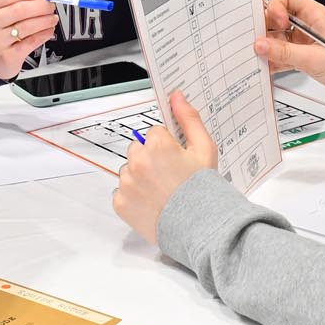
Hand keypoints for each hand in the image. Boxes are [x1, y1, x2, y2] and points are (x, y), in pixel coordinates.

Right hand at [0, 0, 58, 79]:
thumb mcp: (10, 6)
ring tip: (53, 18)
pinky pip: (30, 43)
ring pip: (26, 27)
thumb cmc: (2, 27)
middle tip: (51, 6)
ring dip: (45, 21)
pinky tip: (49, 30)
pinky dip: (44, 34)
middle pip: (19, 10)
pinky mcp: (6, 56)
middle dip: (40, 6)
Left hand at [113, 92, 217, 244]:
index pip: (155, 133)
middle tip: (170, 177)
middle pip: (138, 149)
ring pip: (129, 170)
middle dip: (151, 158)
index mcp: (156, 145)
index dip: (168, 146)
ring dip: (141, 177)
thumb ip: (188, 119)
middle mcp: (137, 161)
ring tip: (162, 192)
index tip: (177, 160)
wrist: (200, 229)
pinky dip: (134, 196)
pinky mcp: (120, 202)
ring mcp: (126, 183)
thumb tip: (176, 96)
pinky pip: (122, 191)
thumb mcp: (204, 149)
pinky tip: (152, 203)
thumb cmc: (203, 190)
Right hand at [256, 0, 324, 101]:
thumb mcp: (316, 59)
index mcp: (313, 13)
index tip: (277, 24)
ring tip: (258, 59)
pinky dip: (272, 60)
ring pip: (274, 36)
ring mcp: (302, 40)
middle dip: (263, 27)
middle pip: (274, 15)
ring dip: (265, 47)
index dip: (275, 5)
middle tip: (256, 43)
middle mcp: (305, 23)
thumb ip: (285, 53)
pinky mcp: (302, 56)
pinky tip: (265, 70)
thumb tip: (258, 45)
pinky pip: (280, 54)